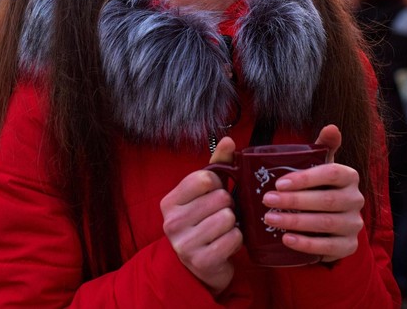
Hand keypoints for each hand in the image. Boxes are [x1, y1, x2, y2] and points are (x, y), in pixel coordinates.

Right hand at [160, 137, 241, 294]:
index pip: (204, 178)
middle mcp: (172, 222)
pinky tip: (226, 243)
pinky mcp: (201, 261)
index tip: (214, 193)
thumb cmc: (202, 221)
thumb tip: (229, 140)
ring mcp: (184, 243)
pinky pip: (234, 238)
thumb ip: (217, 165)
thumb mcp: (205, 192)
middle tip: (220, 214)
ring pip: (229, 218)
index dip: (218, 184)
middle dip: (227, 205)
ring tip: (223, 229)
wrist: (197, 266)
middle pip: (220, 198)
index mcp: (169, 201)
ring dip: (233, 223)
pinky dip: (236, 240)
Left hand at [259, 125, 364, 263]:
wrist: (330, 224)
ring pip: (326, 224)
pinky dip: (306, 244)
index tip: (279, 183)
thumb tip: (331, 127)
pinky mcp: (348, 246)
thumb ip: (322, 147)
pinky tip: (286, 239)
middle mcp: (356, 200)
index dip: (306, 178)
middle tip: (268, 200)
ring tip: (271, 218)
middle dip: (294, 201)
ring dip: (296, 222)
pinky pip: (328, 248)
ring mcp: (354, 225)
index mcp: (349, 176)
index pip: (332, 173)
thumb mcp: (320, 167)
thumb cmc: (320, 189)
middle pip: (327, 200)